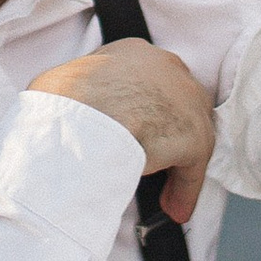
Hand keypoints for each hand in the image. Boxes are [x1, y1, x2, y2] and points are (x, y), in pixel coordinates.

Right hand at [34, 43, 216, 221]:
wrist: (83, 115)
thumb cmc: (65, 100)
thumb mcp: (65, 89)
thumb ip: (79, 104)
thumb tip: (66, 133)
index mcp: (134, 52)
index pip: (148, 80)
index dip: (142, 108)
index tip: (132, 131)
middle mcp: (166, 68)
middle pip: (175, 104)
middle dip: (165, 132)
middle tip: (151, 161)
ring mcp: (185, 99)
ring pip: (187, 134)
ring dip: (177, 165)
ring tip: (164, 195)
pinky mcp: (195, 134)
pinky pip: (191, 165)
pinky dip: (183, 188)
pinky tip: (173, 207)